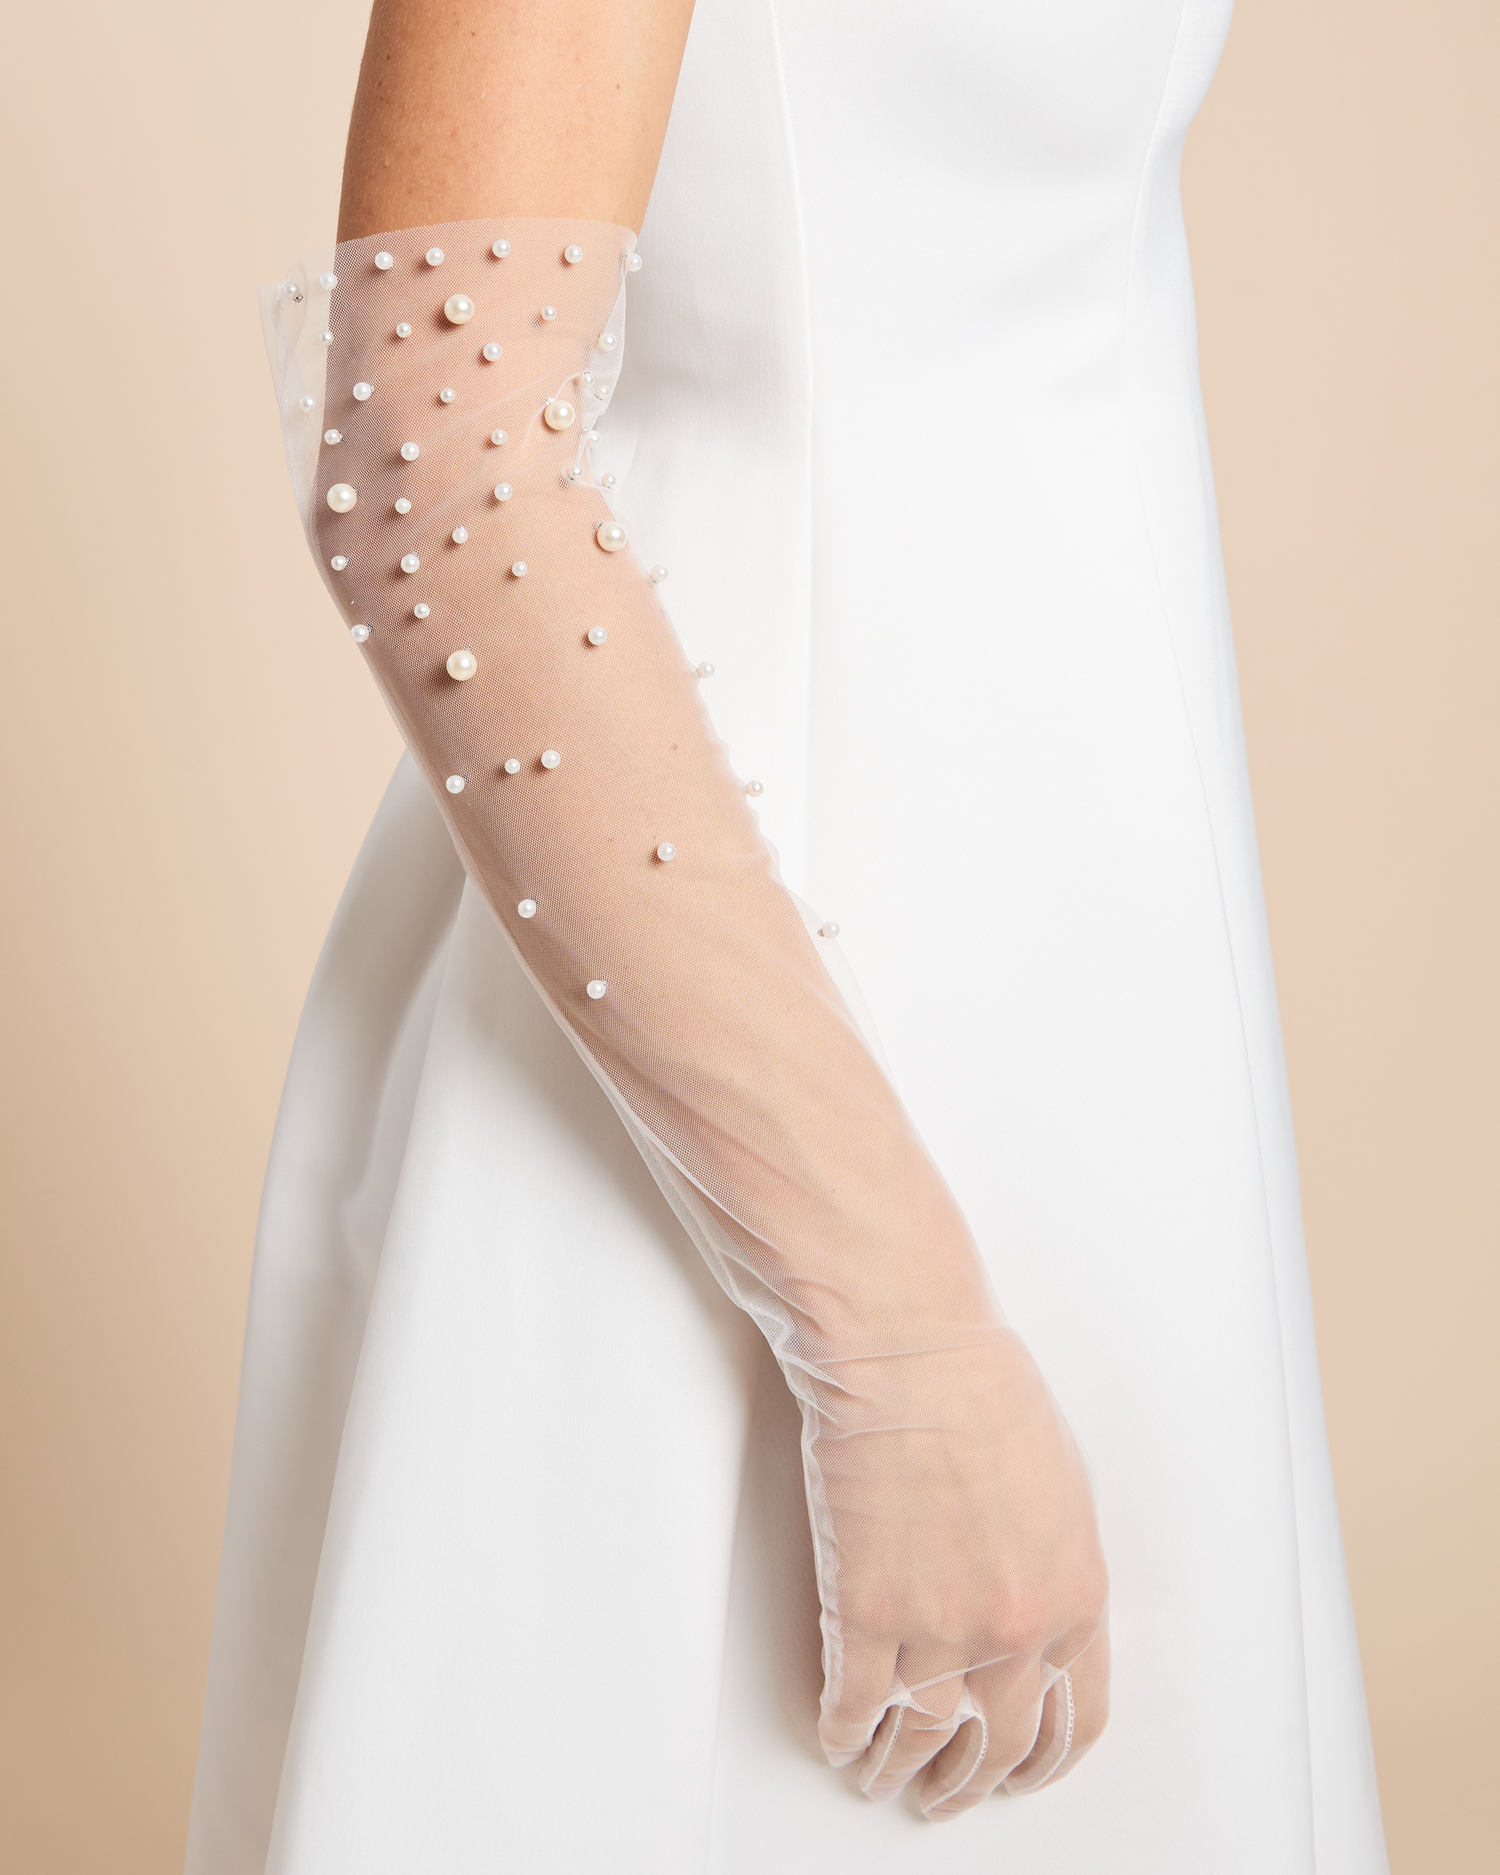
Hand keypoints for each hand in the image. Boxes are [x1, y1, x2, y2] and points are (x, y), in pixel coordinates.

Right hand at [809, 1327, 1108, 1816]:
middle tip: (946, 1795)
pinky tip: (840, 1739)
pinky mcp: (861, 1612)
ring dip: (899, 1770)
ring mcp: (936, 1629)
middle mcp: (1014, 1630)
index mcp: (1075, 1597)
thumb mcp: (1062, 1486)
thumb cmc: (980, 1389)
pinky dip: (843, 1734)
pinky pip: (852, 1705)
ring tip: (884, 1779)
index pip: (1074, 1719)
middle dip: (968, 1782)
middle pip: (996, 1746)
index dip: (1043, 1759)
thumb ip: (1058, 1565)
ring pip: (918, 1739)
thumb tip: (1041, 1611)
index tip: (1021, 1772)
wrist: (909, 1353)